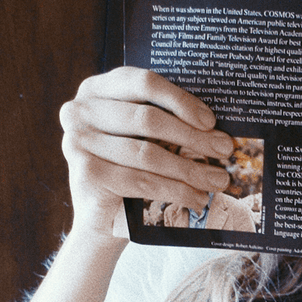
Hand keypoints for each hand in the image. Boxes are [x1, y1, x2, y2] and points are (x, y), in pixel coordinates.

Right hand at [59, 67, 235, 238]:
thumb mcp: (139, 137)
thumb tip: (213, 125)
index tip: (210, 121)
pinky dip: (176, 190)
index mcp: (95, 89)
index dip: (179, 99)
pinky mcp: (87, 174)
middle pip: (147, 119)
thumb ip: (161, 120)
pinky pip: (143, 181)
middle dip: (193, 137)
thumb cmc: (126, 171)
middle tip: (224, 150)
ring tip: (217, 180)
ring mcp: (78, 142)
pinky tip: (198, 198)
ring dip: (190, 169)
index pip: (142, 82)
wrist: (100, 219)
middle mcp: (79, 110)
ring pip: (148, 154)